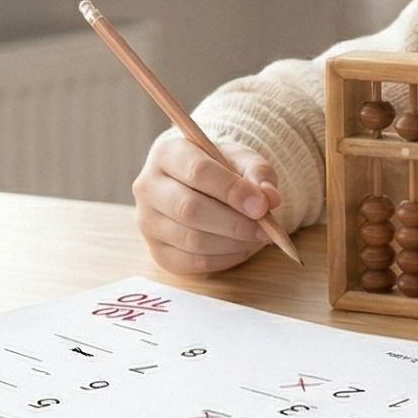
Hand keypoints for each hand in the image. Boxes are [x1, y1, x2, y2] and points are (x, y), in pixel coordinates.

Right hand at [132, 131, 283, 274]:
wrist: (199, 184)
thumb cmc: (221, 169)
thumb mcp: (242, 159)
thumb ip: (258, 173)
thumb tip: (269, 198)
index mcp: (167, 154)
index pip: (197, 171)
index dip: (232, 190)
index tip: (262, 205)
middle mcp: (148, 187)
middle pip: (190, 210)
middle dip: (234, 223)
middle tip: (265, 229)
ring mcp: (148, 222)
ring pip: (192, 240)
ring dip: (233, 243)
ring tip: (257, 237)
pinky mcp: (157, 251)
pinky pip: (192, 263)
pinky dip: (224, 259)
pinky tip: (241, 248)